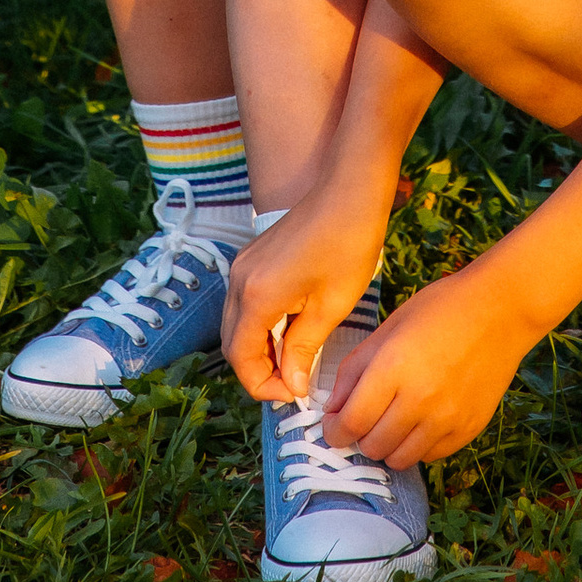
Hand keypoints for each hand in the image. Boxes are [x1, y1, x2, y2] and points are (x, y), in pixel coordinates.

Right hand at [223, 192, 388, 404]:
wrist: (349, 189)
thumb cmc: (348, 245)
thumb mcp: (330, 307)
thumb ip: (304, 350)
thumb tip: (292, 386)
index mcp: (256, 295)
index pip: (240, 358)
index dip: (263, 385)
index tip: (294, 392)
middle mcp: (239, 280)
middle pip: (232, 343)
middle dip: (259, 370)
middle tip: (295, 382)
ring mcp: (243, 265)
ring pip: (236, 323)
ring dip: (260, 348)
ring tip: (297, 359)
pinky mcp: (253, 257)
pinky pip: (244, 302)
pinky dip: (261, 324)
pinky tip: (292, 329)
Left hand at [321, 258, 543, 469]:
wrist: (500, 311)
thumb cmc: (438, 310)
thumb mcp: (388, 329)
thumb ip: (354, 370)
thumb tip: (333, 409)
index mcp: (393, 368)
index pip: (351, 423)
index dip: (334, 431)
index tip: (334, 425)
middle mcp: (420, 399)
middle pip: (372, 446)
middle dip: (360, 436)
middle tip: (365, 418)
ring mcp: (447, 418)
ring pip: (399, 459)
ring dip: (387, 445)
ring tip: (392, 420)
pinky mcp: (468, 429)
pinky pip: (429, 456)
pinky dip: (417, 444)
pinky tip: (420, 419)